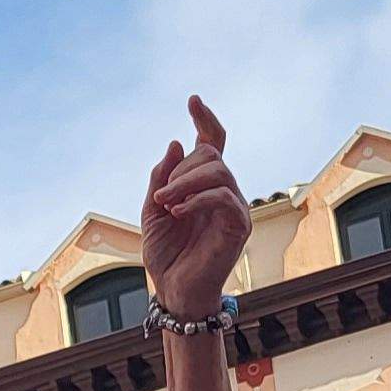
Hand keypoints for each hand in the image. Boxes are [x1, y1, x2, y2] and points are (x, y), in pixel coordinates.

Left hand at [142, 96, 246, 318]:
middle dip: (181, 169)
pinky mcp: (239, 226)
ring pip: (218, 171)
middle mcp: (223, 191)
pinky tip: (178, 212)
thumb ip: (161, 178)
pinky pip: (223, 197)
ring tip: (165, 204)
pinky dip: (197, 199)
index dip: (205, 119)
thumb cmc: (166, 254)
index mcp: (203, 185)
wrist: (174, 290)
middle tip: (160, 196)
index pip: (212, 143)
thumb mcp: (152, 210)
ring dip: (185, 182)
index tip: (192, 100)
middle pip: (210, 155)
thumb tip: (176, 142)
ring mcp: (234, 207)